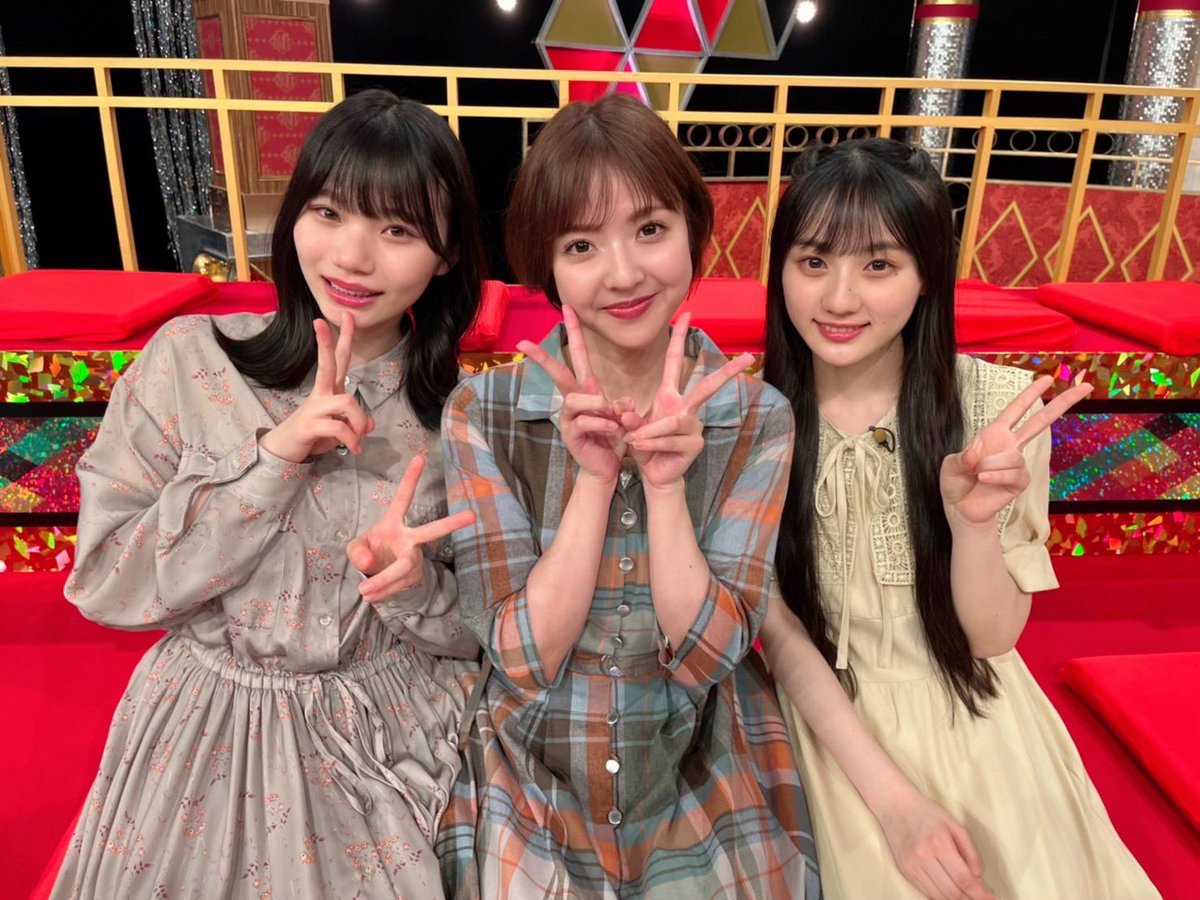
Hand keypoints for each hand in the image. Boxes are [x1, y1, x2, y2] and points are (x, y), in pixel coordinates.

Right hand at [259, 314, 374, 462]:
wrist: (287, 450)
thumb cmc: (315, 434)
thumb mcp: (341, 428)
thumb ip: (356, 422)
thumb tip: (370, 423)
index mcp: (330, 389)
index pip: (339, 358)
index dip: (344, 338)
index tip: (348, 315)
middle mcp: (321, 394)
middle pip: (327, 363)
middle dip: (326, 342)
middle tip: (320, 320)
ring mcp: (314, 408)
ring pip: (347, 402)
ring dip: (359, 422)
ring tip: (359, 438)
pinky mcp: (310, 425)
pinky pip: (339, 427)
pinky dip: (352, 439)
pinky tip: (354, 448)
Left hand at [349, 454, 476, 602]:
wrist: (377, 576)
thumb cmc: (370, 552)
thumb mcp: (356, 548)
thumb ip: (358, 551)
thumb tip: (369, 562)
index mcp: (393, 523)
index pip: (403, 499)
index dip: (411, 479)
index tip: (419, 457)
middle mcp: (409, 538)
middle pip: (432, 531)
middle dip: (452, 523)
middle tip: (472, 516)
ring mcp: (414, 558)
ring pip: (404, 568)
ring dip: (384, 580)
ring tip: (365, 590)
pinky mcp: (414, 576)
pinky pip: (398, 585)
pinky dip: (382, 591)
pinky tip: (371, 594)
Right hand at [517, 306, 624, 483]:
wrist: (606, 467)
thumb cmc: (612, 438)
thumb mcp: (622, 416)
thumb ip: (622, 405)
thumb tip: (620, 403)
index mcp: (587, 389)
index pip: (578, 355)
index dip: (574, 331)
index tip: (567, 308)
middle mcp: (574, 400)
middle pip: (557, 373)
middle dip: (542, 357)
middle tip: (523, 343)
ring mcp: (569, 418)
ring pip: (575, 399)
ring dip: (596, 405)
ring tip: (612, 418)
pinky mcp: (570, 435)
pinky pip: (584, 421)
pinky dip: (602, 424)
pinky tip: (612, 429)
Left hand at [622, 312, 753, 490]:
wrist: (654, 474)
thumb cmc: (645, 445)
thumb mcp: (631, 425)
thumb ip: (627, 414)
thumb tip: (626, 410)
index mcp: (670, 396)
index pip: (675, 361)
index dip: (680, 338)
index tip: (687, 314)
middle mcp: (686, 408)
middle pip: (708, 386)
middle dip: (727, 372)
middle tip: (748, 358)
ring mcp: (693, 426)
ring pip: (675, 421)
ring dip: (652, 429)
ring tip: (634, 438)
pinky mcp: (694, 445)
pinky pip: (672, 439)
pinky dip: (653, 442)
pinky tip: (640, 446)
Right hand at [878, 790, 994, 899]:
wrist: (895, 806)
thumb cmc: (927, 813)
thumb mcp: (955, 825)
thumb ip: (970, 851)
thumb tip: (978, 877)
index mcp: (938, 843)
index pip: (963, 878)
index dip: (979, 893)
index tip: (991, 899)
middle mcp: (923, 857)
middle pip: (952, 891)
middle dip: (970, 899)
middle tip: (981, 898)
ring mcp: (912, 866)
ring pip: (939, 896)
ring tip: (967, 897)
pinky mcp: (905, 871)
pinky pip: (926, 892)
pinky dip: (941, 897)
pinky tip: (951, 893)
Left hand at [941, 375, 1091, 526]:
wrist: (960, 508)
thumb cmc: (955, 482)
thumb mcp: (950, 465)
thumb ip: (962, 457)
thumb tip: (977, 452)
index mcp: (994, 434)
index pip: (1017, 409)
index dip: (1031, 393)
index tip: (1048, 378)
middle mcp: (1010, 445)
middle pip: (1041, 422)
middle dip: (1062, 403)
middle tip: (1086, 386)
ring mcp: (1017, 463)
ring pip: (1013, 457)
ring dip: (990, 465)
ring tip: (976, 473)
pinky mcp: (1020, 482)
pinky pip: (1014, 474)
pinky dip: (996, 477)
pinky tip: (984, 480)